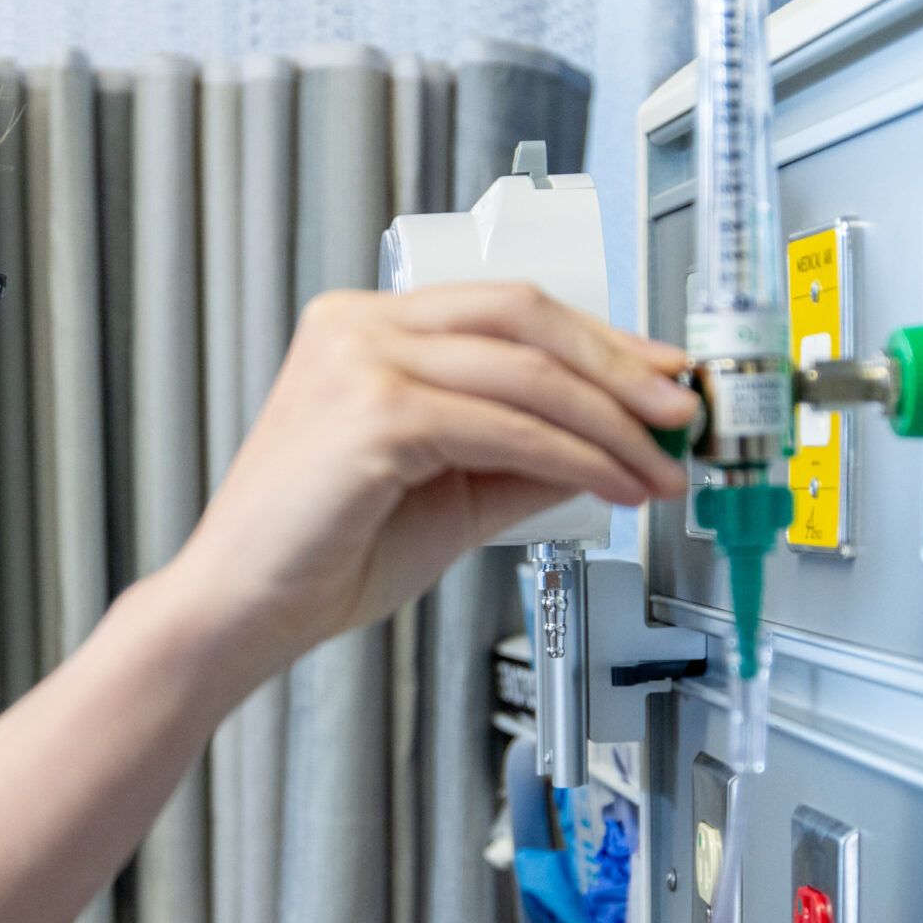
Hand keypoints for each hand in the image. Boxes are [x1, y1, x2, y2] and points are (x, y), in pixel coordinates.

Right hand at [169, 281, 696, 666]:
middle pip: (525, 316)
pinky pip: (505, 426)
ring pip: (527, 371)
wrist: (241, 613)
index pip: (507, 309)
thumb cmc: (321, 555)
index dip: (599, 340)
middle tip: (680, 410)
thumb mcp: (448, 493)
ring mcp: (361, 363)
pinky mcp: (372, 415)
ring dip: (611, 420)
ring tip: (657, 462)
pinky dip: (573, 455)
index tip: (657, 376)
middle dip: (620, 365)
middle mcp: (359, 327)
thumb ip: (521, 457)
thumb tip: (612, 441)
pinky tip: (610, 482)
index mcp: (367, 327)